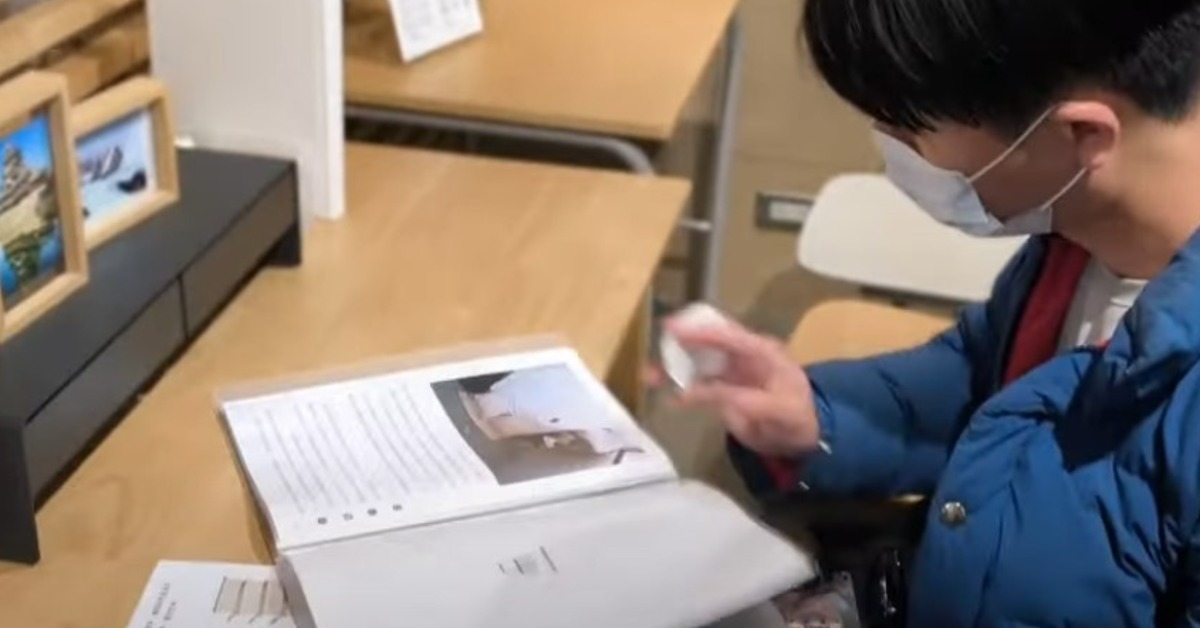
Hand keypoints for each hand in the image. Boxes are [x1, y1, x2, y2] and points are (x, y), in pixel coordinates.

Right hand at [649, 317, 821, 457]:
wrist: (802, 438)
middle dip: (681, 343)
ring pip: (697, 362)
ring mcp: (731, 372)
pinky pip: (697, 385)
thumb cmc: (797, 418)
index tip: (673, 329)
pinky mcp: (722, 390)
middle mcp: (743, 356)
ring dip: (674, 367)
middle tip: (658, 342)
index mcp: (762, 351)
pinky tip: (668, 397)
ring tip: (650, 376)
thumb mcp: (779, 411)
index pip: (728, 336)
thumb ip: (748, 401)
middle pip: (708, 342)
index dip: (701, 331)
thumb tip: (714, 394)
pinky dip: (681, 389)